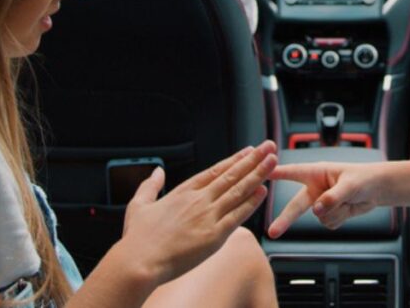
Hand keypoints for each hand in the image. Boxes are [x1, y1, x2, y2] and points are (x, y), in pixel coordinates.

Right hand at [120, 141, 276, 285]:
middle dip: (253, 160)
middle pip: (231, 175)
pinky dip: (251, 203)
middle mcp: (198, 200)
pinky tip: (262, 192)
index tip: (248, 151)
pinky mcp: (214, 236)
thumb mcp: (139, 205)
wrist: (139, 261)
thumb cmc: (138, 238)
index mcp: (183, 192)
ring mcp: (207, 216)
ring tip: (272, 162)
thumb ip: (150, 185)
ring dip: (257, 175)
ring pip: (238, 191)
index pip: (215, 171)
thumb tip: (156, 171)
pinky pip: (237, 216)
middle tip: (268, 147)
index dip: (234, 160)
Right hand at [266, 162, 380, 238]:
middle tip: (273, 232)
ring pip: (319, 217)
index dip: (276, 173)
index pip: (293, 172)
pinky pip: (328, 224)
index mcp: (316, 173)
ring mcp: (320, 203)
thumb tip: (317, 210)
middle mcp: (315, 188)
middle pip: (296, 206)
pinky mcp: (328, 214)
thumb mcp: (350, 185)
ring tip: (347, 200)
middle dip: (284, 220)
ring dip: (335, 213)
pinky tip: (347, 209)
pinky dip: (340, 219)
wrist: (376, 190)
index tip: (261, 174)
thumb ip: (332, 197)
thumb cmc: (363, 178)